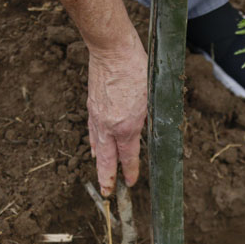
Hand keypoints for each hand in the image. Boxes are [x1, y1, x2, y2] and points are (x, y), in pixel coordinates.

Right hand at [86, 34, 146, 195]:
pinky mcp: (92, 106)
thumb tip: (148, 130)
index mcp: (127, 126)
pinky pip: (92, 132)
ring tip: (101, 175)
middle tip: (107, 194)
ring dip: (99, 163)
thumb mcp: (152, 97)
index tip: (130, 183)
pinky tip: (94, 147)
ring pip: (97, 147)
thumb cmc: (138, 69)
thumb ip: (148, 118)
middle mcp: (109, 125)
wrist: (112, 49)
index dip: (130, 172)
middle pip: (106, 160)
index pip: (128, 157)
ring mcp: (98, 116)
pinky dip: (94, 143)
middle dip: (107, 178)